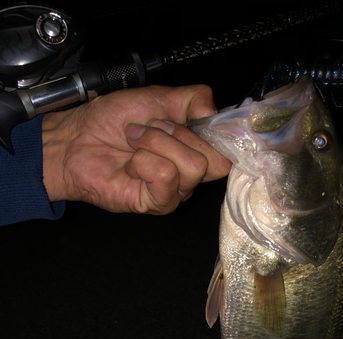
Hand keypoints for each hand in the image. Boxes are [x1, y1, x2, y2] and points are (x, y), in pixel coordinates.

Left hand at [42, 85, 230, 214]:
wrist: (78, 139)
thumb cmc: (112, 121)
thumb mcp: (159, 97)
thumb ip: (194, 99)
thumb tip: (214, 111)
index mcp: (195, 148)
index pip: (229, 152)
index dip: (220, 137)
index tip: (197, 121)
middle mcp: (190, 174)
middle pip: (216, 161)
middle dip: (180, 135)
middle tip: (149, 130)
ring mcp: (175, 191)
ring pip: (192, 166)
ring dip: (157, 144)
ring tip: (134, 143)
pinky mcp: (157, 203)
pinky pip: (166, 176)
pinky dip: (144, 161)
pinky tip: (131, 162)